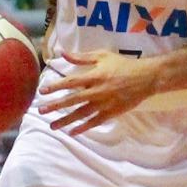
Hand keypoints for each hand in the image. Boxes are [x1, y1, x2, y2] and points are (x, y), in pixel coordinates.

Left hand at [35, 49, 164, 133]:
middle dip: (55, 106)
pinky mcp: (111, 113)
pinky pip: (94, 122)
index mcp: (94, 76)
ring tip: (52, 126)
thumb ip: (82, 57)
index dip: (55, 86)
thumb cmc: (123, 65)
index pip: (70, 82)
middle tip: (40, 110)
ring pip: (81, 114)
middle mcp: (96, 91)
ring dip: (65, 120)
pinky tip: (72, 132)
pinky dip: (83, 128)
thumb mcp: (102, 56)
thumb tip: (63, 53)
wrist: (145, 78)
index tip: (42, 91)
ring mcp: (104, 104)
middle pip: (72, 100)